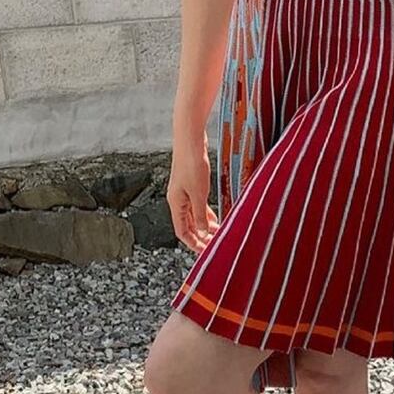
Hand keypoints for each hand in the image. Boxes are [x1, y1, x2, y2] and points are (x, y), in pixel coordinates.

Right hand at [167, 129, 218, 252]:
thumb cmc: (192, 164)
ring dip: (205, 225)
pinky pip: (198, 204)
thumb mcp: (198, 193)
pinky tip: (216, 217)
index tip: (204, 252)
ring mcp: (184, 191)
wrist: (190, 141)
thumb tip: (202, 233)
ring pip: (194, 215)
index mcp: (175, 204)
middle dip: (200, 236)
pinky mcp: (192, 183)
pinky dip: (206, 212)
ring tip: (218, 234)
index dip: (192, 243)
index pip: (181, 231)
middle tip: (214, 246)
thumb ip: (200, 214)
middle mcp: (178, 199)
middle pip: (188, 225)